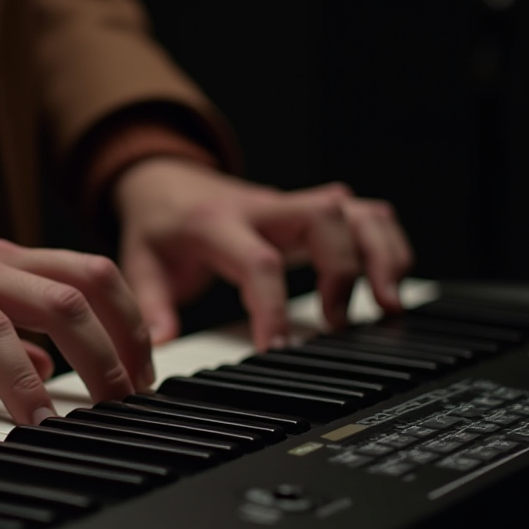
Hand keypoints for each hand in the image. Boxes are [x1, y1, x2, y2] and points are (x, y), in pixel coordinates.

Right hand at [0, 208, 153, 423]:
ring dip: (22, 378)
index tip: (143, 372)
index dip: (129, 321)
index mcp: (2, 259)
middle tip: (117, 405)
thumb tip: (50, 366)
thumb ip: (9, 325)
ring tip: (41, 424)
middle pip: (59, 299)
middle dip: (101, 354)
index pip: (89, 274)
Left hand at [112, 159, 413, 348]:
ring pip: (356, 212)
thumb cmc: (159, 224)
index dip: (274, 308)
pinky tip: (388, 281)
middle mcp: (263, 210)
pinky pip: (366, 214)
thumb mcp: (140, 264)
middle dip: (344, 271)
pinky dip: (388, 245)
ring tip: (384, 306)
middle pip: (324, 219)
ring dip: (380, 256)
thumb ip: (152, 307)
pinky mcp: (312, 211)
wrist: (164, 179)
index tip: (278, 349)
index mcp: (217, 224)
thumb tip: (160, 346)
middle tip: (338, 323)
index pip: (258, 262)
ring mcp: (292, 206)